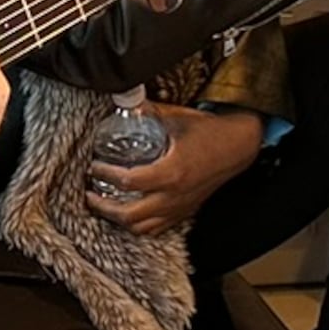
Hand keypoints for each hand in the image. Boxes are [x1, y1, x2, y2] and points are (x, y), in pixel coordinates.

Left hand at [84, 102, 264, 234]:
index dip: (105, 175)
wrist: (238, 147)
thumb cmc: (210, 132)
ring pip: (142, 227)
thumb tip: (126, 101)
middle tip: (90, 194)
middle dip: (104, 207)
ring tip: (105, 206)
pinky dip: (139, 225)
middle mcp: (174, 196)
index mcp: (171, 172)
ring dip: (119, 220)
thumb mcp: (177, 117)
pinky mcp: (185, 211)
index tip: (94, 166)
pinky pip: (157, 228)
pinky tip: (130, 214)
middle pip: (129, 215)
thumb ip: (150, 112)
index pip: (128, 182)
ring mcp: (179, 207)